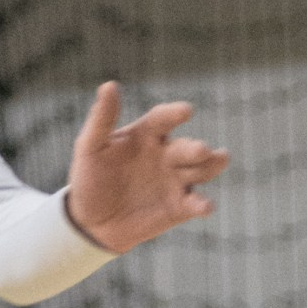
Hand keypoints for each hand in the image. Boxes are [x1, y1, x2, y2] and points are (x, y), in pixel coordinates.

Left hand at [66, 81, 226, 252]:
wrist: (90, 222)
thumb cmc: (89, 179)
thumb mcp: (90, 149)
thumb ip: (101, 119)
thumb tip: (109, 85)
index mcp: (147, 135)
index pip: (164, 119)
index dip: (174, 114)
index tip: (186, 111)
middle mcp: (167, 155)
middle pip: (188, 147)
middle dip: (196, 148)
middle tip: (200, 150)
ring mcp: (175, 180)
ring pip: (202, 169)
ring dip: (211, 166)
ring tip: (217, 161)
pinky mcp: (179, 207)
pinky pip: (195, 204)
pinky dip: (203, 205)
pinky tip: (205, 206)